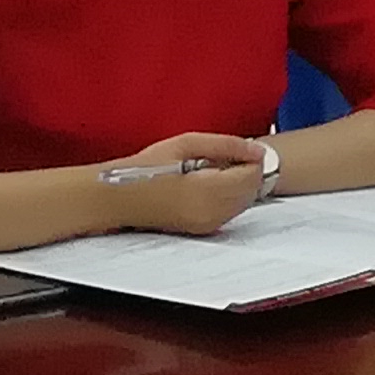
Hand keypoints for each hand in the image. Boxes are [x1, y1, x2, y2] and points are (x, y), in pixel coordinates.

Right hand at [108, 133, 270, 234]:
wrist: (117, 199)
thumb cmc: (145, 169)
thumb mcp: (186, 144)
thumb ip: (226, 145)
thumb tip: (257, 152)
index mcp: (208, 190)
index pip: (254, 174)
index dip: (248, 158)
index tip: (230, 150)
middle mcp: (212, 212)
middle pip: (252, 189)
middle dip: (244, 171)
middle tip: (218, 159)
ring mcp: (207, 224)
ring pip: (244, 201)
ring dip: (237, 184)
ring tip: (208, 171)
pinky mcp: (202, 230)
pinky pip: (230, 211)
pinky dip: (227, 196)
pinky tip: (204, 186)